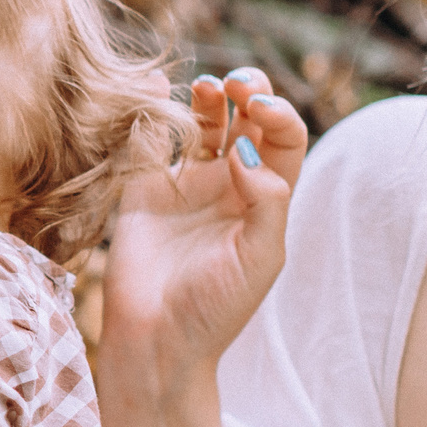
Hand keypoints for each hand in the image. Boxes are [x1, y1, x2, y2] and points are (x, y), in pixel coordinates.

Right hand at [102, 69, 308, 396]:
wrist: (155, 340)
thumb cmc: (216, 308)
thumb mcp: (261, 258)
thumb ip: (267, 201)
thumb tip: (247, 151)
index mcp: (265, 200)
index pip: (283, 141)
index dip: (278, 117)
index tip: (258, 113)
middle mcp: (229, 185)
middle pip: (248, 121)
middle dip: (249, 93)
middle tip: (237, 87)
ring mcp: (185, 184)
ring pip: (204, 123)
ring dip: (210, 97)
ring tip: (208, 88)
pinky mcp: (143, 188)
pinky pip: (149, 138)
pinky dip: (154, 109)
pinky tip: (159, 88)